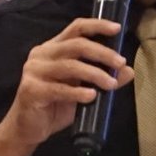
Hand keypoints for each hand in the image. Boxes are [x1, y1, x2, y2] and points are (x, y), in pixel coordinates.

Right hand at [0, 18, 133, 155]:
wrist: (28, 129)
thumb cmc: (54, 106)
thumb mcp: (82, 89)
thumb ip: (101, 78)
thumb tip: (128, 71)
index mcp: (52, 48)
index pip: (76, 28)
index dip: (97, 25)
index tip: (117, 28)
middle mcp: (41, 54)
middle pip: (76, 45)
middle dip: (102, 53)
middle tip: (120, 63)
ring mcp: (34, 71)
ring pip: (70, 66)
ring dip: (95, 74)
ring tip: (111, 85)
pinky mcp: (31, 90)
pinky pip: (59, 89)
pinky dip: (78, 92)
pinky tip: (91, 96)